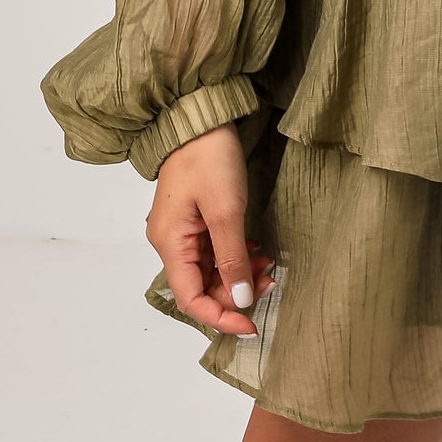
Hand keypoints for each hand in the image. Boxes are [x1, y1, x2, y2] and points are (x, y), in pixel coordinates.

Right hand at [146, 122, 275, 337]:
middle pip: (201, 287)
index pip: (190, 299)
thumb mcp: (226, 211)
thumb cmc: (209, 158)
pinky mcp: (196, 219)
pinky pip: (214, 251)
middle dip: (236, 292)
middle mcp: (171, 243)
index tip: (252, 324)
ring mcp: (183, 231)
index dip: (220, 317)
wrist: (200, 117)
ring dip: (239, 274)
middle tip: (271, 281)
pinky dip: (236, 257)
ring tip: (269, 265)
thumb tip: (240, 299)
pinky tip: (257, 251)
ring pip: (210, 270)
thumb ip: (232, 259)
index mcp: (170, 244)